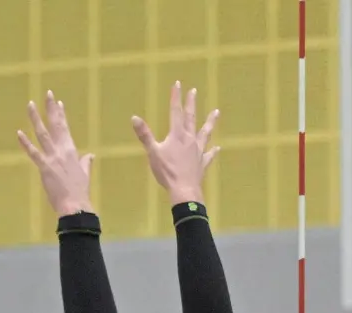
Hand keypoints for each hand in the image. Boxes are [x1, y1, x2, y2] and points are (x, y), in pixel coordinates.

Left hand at [17, 91, 94, 216]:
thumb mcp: (84, 174)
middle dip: (51, 108)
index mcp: (72, 151)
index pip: (65, 128)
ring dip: (36, 119)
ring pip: (43, 134)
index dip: (61, 115)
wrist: (76, 205)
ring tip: (30, 104)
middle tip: (47, 93)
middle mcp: (63, 150)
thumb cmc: (80, 191)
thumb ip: (85, 162)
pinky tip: (19, 132)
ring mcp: (53, 158)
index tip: (58, 102)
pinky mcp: (45, 167)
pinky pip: (34, 153)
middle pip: (56, 125)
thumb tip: (90, 155)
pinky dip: (26, 143)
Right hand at [131, 81, 220, 205]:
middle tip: (194, 91)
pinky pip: (209, 155)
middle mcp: (190, 139)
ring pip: (205, 133)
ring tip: (216, 112)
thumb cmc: (167, 171)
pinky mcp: (202, 162)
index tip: (178, 84)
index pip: (176, 112)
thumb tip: (134, 118)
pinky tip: (217, 148)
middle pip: (191, 118)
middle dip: (191, 104)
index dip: (176, 97)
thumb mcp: (153, 152)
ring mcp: (198, 150)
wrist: (184, 189)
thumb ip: (145, 135)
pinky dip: (213, 151)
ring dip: (210, 122)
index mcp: (177, 135)